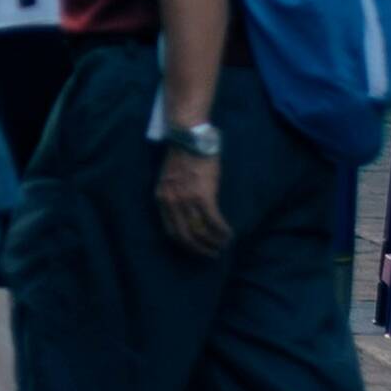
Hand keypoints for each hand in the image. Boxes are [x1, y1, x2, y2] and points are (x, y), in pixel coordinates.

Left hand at [153, 145, 228, 259]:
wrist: (189, 137)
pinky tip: (229, 234)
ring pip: (200, 231)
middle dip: (199, 249)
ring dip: (213, 242)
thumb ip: (174, 194)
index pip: (171, 230)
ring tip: (222, 245)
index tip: (196, 247)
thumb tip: (187, 212)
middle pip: (184, 236)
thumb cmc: (183, 154)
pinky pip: (213, 221)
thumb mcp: (170, 177)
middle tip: (211, 253)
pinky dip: (222, 231)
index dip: (185, 243)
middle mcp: (171, 202)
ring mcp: (186, 200)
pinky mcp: (203, 195)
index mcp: (161, 198)